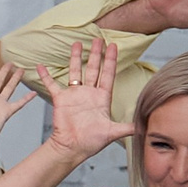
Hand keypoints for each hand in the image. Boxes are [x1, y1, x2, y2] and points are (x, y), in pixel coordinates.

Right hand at [35, 38, 130, 160]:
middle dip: (96, 54)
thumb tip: (147, 125)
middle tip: (97, 39)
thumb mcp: (114, 132)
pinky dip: (46, 76)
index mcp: (102, 97)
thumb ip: (128, 126)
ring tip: (77, 44)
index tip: (113, 46)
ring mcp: (74, 95)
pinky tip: (40, 66)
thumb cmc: (92, 141)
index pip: (108, 74)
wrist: (72, 148)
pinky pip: (51, 85)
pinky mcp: (60, 100)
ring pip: (75, 71)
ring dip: (76, 58)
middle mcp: (88, 93)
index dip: (111, 60)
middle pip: (93, 68)